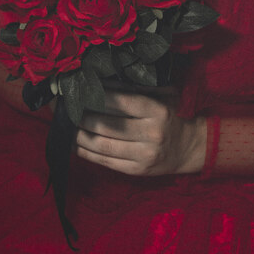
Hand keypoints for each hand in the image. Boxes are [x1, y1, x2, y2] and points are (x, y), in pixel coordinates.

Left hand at [75, 90, 206, 175]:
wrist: (185, 147)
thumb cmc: (168, 115)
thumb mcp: (160, 96)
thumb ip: (133, 89)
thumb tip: (101, 83)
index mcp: (158, 111)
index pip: (122, 102)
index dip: (98, 97)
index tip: (81, 91)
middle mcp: (152, 133)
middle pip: (108, 125)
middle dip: (83, 117)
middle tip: (68, 109)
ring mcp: (144, 155)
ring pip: (103, 146)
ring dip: (80, 136)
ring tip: (67, 126)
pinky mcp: (136, 171)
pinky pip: (106, 162)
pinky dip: (87, 153)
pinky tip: (76, 144)